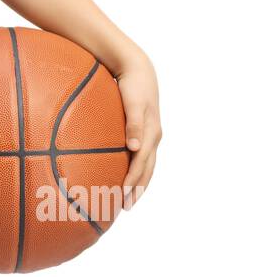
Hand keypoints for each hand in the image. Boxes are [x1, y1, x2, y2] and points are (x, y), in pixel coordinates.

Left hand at [114, 50, 161, 210]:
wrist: (139, 69)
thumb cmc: (133, 85)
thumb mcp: (133, 102)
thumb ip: (133, 124)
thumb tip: (134, 147)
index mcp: (151, 134)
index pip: (141, 164)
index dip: (133, 182)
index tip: (123, 197)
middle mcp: (153, 137)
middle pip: (147, 169)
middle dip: (138, 189)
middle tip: (125, 207)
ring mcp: (151, 135)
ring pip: (147, 165)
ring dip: (139, 182)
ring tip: (128, 197)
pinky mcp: (145, 131)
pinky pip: (142, 155)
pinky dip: (137, 168)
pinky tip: (127, 173)